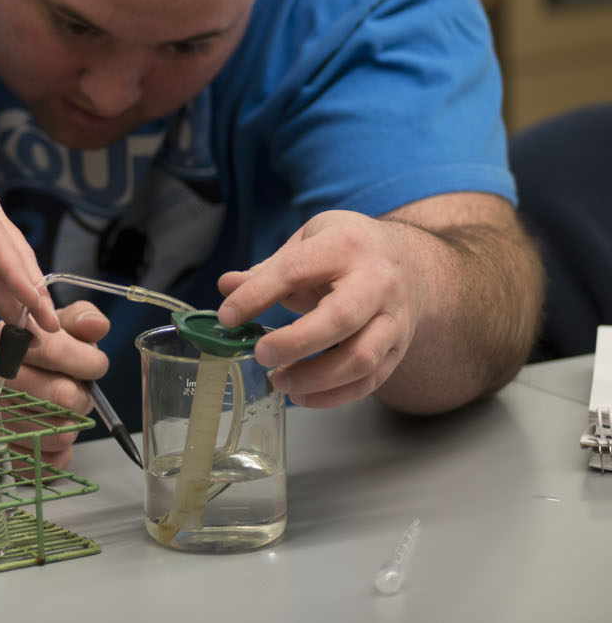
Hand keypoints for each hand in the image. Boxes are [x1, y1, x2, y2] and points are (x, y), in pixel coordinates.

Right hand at [0, 301, 109, 469]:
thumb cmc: (33, 349)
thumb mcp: (56, 323)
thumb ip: (82, 319)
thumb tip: (97, 326)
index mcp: (7, 341)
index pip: (57, 352)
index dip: (89, 362)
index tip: (93, 364)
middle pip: (63, 397)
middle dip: (82, 395)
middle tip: (77, 390)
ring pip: (60, 433)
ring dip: (73, 424)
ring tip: (63, 411)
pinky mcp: (0, 449)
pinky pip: (45, 462)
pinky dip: (60, 453)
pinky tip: (54, 432)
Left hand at [215, 210, 428, 407]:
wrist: (411, 263)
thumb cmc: (348, 251)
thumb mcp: (308, 243)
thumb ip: (269, 269)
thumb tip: (226, 286)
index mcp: (345, 246)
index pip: (295, 271)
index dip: (257, 295)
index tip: (227, 316)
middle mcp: (377, 282)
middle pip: (340, 318)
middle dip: (296, 342)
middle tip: (261, 354)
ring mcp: (393, 319)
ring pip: (361, 357)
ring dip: (316, 377)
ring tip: (279, 381)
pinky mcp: (399, 349)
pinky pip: (370, 381)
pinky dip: (335, 395)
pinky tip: (303, 395)